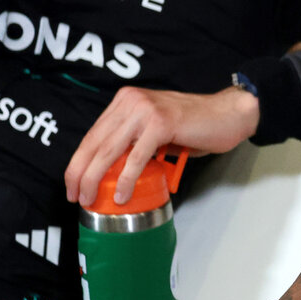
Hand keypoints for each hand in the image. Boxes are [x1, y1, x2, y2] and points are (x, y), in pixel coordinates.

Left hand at [65, 85, 259, 205]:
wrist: (227, 114)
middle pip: (95, 142)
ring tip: (91, 199)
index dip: (78, 161)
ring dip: (96, 178)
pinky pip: (136, 157)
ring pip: (109, 150)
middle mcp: (131, 101)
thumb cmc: (194, 126)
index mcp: (126, 101)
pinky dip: (126, 179)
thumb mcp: (155, 129)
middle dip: (80, 173)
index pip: (93, 134)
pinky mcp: (161, 123)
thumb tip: (111, 170)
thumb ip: (133, 141)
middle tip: (76, 196)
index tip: (72, 183)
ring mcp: (145, 110)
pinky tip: (122, 195)